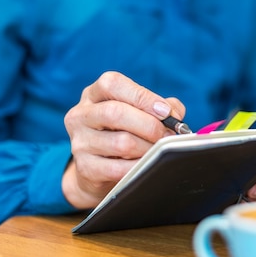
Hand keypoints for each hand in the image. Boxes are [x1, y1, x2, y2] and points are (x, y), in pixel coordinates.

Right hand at [62, 71, 185, 208]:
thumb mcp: (138, 113)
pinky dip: (139, 167)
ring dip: (148, 149)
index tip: (166, 111)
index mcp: (93, 94)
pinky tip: (147, 166)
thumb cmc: (124, 133)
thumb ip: (161, 107)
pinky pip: (119, 169)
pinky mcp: (85, 168)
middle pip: (115, 113)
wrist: (96, 171)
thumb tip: (175, 115)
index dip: (143, 96)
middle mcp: (81, 115)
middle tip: (169, 136)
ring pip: (121, 143)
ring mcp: (80, 142)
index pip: (113, 84)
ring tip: (160, 152)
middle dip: (150, 125)